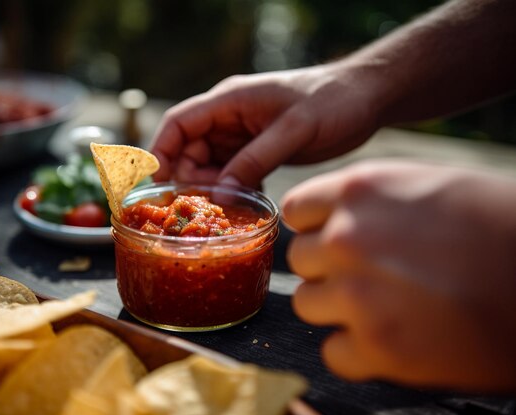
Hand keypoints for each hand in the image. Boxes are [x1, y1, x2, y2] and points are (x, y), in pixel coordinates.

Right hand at [150, 63, 382, 188]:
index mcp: (230, 101)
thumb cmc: (332, 101)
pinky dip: (232, 189)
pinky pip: (232, 172)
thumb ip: (256, 160)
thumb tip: (221, 193)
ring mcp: (243, 135)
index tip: (157, 183)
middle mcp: (229, 117)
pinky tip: (243, 205)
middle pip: (189, 149)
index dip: (162, 151)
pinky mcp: (258, 150)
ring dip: (212, 187)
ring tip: (226, 210)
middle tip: (204, 207)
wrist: (365, 97)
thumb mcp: (294, 130)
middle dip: (190, 178)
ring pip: (210, 164)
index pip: (179, 123)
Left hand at [283, 160, 515, 391]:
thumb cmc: (498, 225)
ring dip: (337, 308)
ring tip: (385, 305)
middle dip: (327, 268)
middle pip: (301, 258)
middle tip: (369, 275)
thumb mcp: (425, 184)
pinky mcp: (378, 348)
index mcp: (360, 190)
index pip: (297, 211)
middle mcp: (348, 238)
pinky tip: (394, 336)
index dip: (315, 228)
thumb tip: (329, 218)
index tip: (332, 240)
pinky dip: (358, 351)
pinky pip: (334, 351)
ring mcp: (358, 294)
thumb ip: (366, 201)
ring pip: (307, 303)